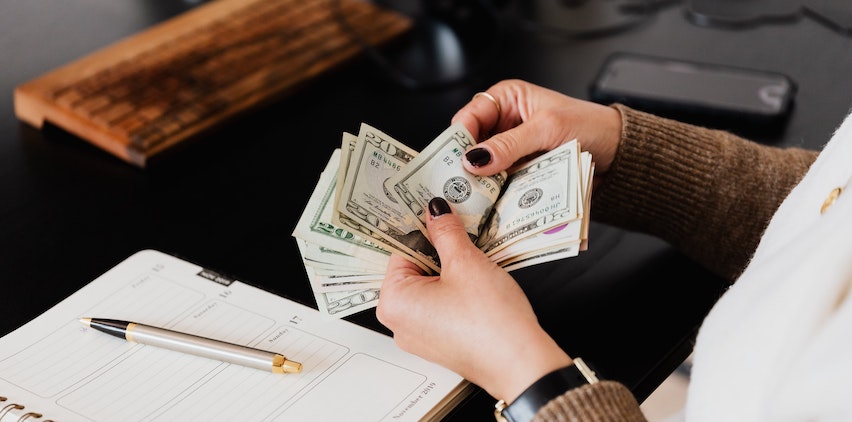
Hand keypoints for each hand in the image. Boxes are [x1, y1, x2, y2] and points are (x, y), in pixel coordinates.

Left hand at [377, 198, 571, 402]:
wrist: (521, 363)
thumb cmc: (491, 323)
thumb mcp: (466, 263)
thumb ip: (446, 232)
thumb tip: (435, 212)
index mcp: (393, 302)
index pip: (400, 250)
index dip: (423, 230)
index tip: (438, 215)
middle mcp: (399, 322)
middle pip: (414, 269)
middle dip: (438, 251)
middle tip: (462, 236)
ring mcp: (419, 335)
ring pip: (430, 287)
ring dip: (450, 270)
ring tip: (474, 263)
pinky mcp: (440, 342)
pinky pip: (441, 306)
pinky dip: (456, 291)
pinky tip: (477, 285)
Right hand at [452, 79, 621, 183]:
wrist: (619, 152)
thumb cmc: (590, 126)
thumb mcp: (546, 128)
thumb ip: (509, 143)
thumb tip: (474, 158)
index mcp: (507, 99)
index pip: (469, 116)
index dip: (459, 138)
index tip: (455, 160)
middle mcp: (505, 123)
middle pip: (472, 145)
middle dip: (468, 163)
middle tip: (460, 183)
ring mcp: (512, 150)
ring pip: (484, 167)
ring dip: (481, 181)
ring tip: (474, 197)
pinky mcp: (520, 171)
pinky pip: (500, 182)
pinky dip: (496, 192)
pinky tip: (492, 202)